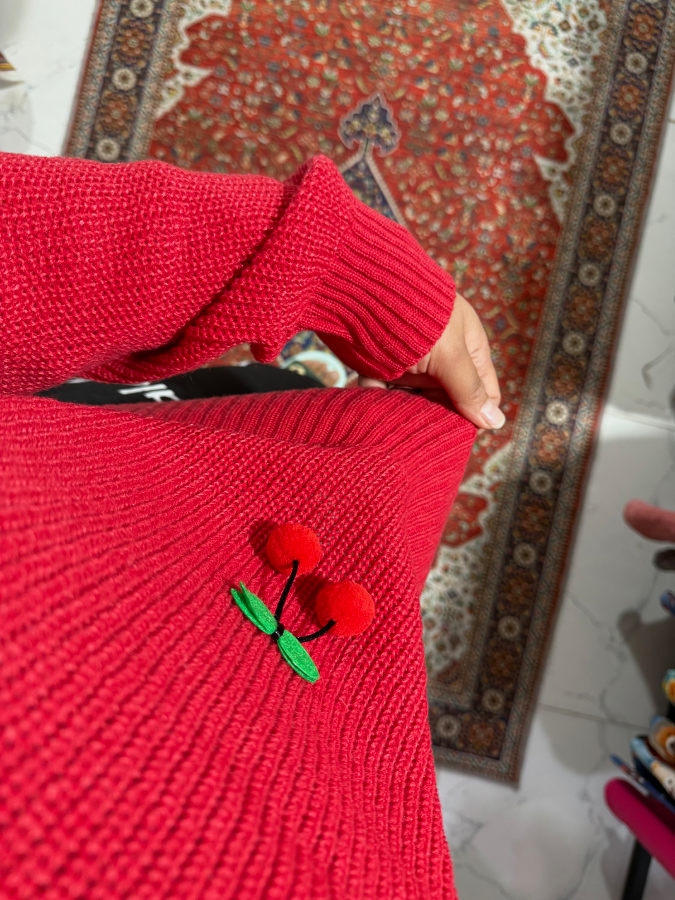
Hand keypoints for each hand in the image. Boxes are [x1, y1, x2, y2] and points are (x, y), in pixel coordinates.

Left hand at [359, 293, 503, 429]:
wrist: (359, 289)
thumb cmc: (414, 316)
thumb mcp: (449, 354)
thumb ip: (469, 389)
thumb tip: (497, 423)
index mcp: (467, 346)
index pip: (483, 391)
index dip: (475, 414)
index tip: (458, 433)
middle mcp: (441, 355)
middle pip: (447, 400)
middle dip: (436, 417)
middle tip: (424, 430)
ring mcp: (410, 361)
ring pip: (413, 401)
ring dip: (405, 412)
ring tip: (397, 422)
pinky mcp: (381, 366)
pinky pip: (383, 394)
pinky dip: (378, 403)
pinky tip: (372, 409)